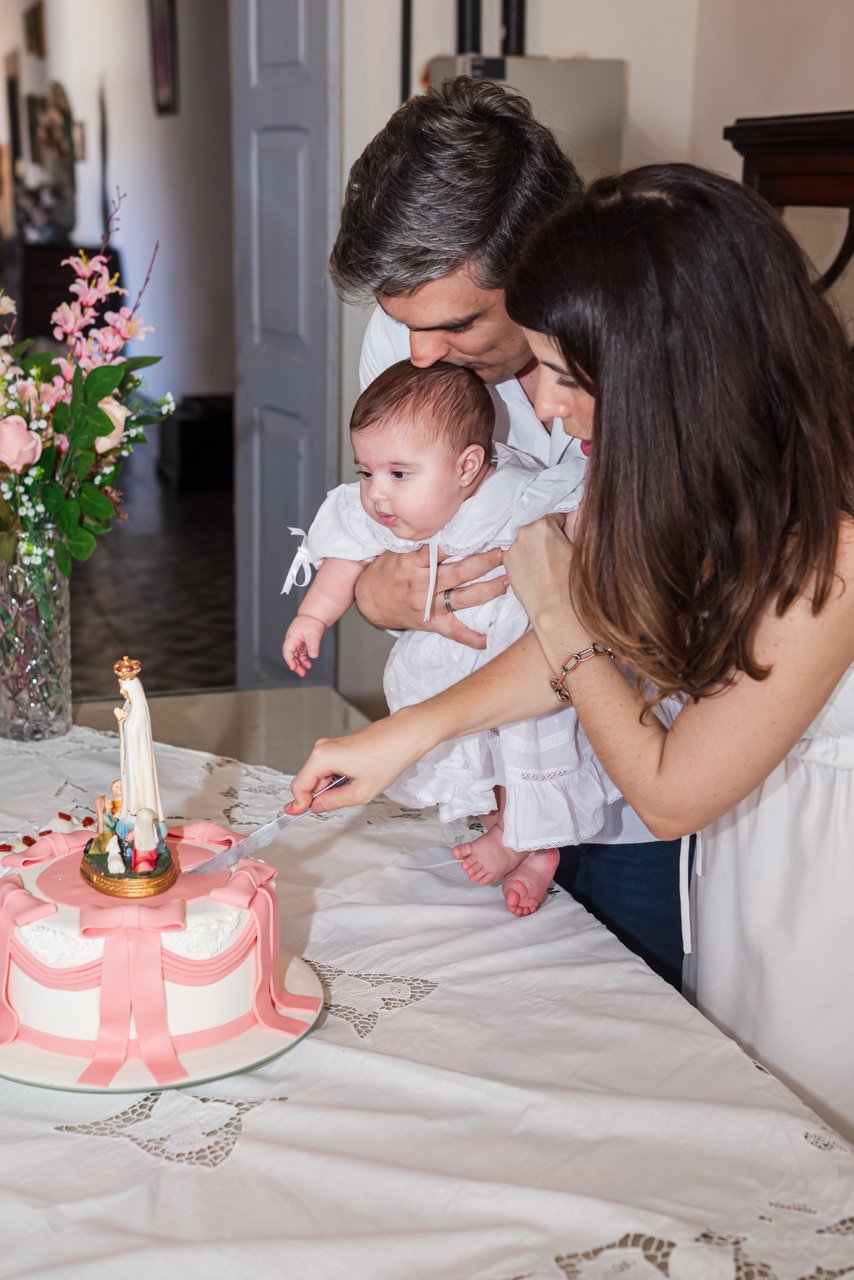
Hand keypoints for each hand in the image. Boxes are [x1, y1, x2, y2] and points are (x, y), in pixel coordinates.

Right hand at [283, 615, 325, 676]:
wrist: (315, 616)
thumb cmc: (312, 622)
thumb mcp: (313, 634)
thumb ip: (313, 645)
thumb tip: (313, 656)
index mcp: (291, 638)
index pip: (287, 651)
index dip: (289, 660)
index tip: (293, 668)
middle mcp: (292, 641)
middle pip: (290, 656)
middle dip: (295, 665)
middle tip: (302, 673)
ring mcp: (297, 643)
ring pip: (295, 657)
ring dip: (299, 664)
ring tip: (304, 672)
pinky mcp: (302, 645)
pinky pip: (300, 655)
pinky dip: (303, 661)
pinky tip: (308, 665)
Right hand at [284, 709, 428, 814]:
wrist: (403, 736)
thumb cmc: (387, 758)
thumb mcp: (360, 791)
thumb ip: (334, 802)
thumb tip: (317, 807)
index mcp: (323, 757)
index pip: (299, 786)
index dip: (299, 803)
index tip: (299, 814)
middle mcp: (322, 748)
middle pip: (308, 780)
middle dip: (319, 795)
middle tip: (340, 803)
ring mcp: (329, 746)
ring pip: (319, 775)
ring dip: (330, 787)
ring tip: (355, 787)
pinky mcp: (337, 746)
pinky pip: (328, 768)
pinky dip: (337, 778)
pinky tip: (355, 778)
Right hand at [354, 547, 507, 648]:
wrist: (367, 601)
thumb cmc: (385, 572)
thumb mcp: (396, 551)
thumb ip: (420, 543)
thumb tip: (448, 526)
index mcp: (412, 564)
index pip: (441, 550)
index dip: (463, 541)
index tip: (483, 532)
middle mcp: (421, 585)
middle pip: (459, 573)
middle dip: (485, 562)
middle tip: (505, 554)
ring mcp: (426, 605)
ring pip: (463, 598)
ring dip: (488, 590)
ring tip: (507, 581)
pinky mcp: (430, 623)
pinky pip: (453, 632)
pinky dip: (471, 638)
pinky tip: (488, 639)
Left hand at [504, 514, 583, 636]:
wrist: (556, 610)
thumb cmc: (573, 581)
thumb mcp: (580, 548)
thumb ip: (576, 526)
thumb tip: (574, 514)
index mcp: (544, 525)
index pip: (556, 518)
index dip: (563, 532)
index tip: (566, 545)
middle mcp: (524, 533)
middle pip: (539, 530)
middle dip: (547, 539)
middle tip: (556, 558)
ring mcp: (513, 548)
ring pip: (527, 542)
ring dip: (535, 549)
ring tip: (546, 568)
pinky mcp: (507, 562)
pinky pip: (518, 555)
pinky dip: (525, 560)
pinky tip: (536, 573)